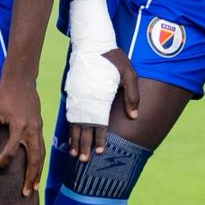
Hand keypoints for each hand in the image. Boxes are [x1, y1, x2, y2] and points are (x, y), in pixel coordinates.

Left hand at [0, 70, 43, 194]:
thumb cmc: (2, 95)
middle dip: (31, 178)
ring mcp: (38, 128)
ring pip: (41, 155)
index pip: (10, 153)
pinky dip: (40, 161)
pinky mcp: (39, 126)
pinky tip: (36, 168)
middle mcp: (31, 130)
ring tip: (34, 187)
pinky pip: (41, 148)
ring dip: (38, 172)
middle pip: (34, 160)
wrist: (20, 79)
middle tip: (26, 193)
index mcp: (19, 127)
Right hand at [67, 50, 138, 164]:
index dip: (99, 139)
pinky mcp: (72, 93)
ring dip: (74, 139)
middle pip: (84, 128)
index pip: (99, 124)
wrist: (92, 42)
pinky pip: (69, 115)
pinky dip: (69, 127)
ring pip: (74, 123)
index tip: (99, 152)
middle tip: (83, 161)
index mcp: (101, 97)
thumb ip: (132, 95)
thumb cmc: (113, 58)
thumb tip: (134, 117)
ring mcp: (77, 97)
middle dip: (84, 145)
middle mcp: (87, 100)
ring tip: (75, 154)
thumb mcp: (128, 73)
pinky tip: (70, 136)